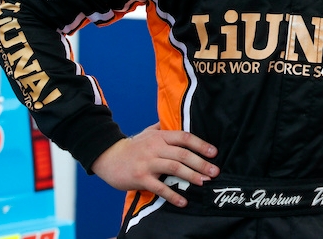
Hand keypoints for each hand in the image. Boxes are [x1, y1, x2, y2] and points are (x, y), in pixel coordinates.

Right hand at [91, 123, 219, 206]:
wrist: (108, 157)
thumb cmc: (133, 146)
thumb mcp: (148, 132)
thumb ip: (164, 128)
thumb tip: (180, 121)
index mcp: (160, 136)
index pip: (184, 137)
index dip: (200, 144)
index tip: (214, 153)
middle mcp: (155, 148)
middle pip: (182, 154)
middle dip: (201, 163)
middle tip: (214, 172)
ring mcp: (148, 163)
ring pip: (174, 168)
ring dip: (191, 176)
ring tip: (203, 183)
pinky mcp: (141, 178)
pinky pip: (159, 187)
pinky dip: (172, 195)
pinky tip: (183, 201)